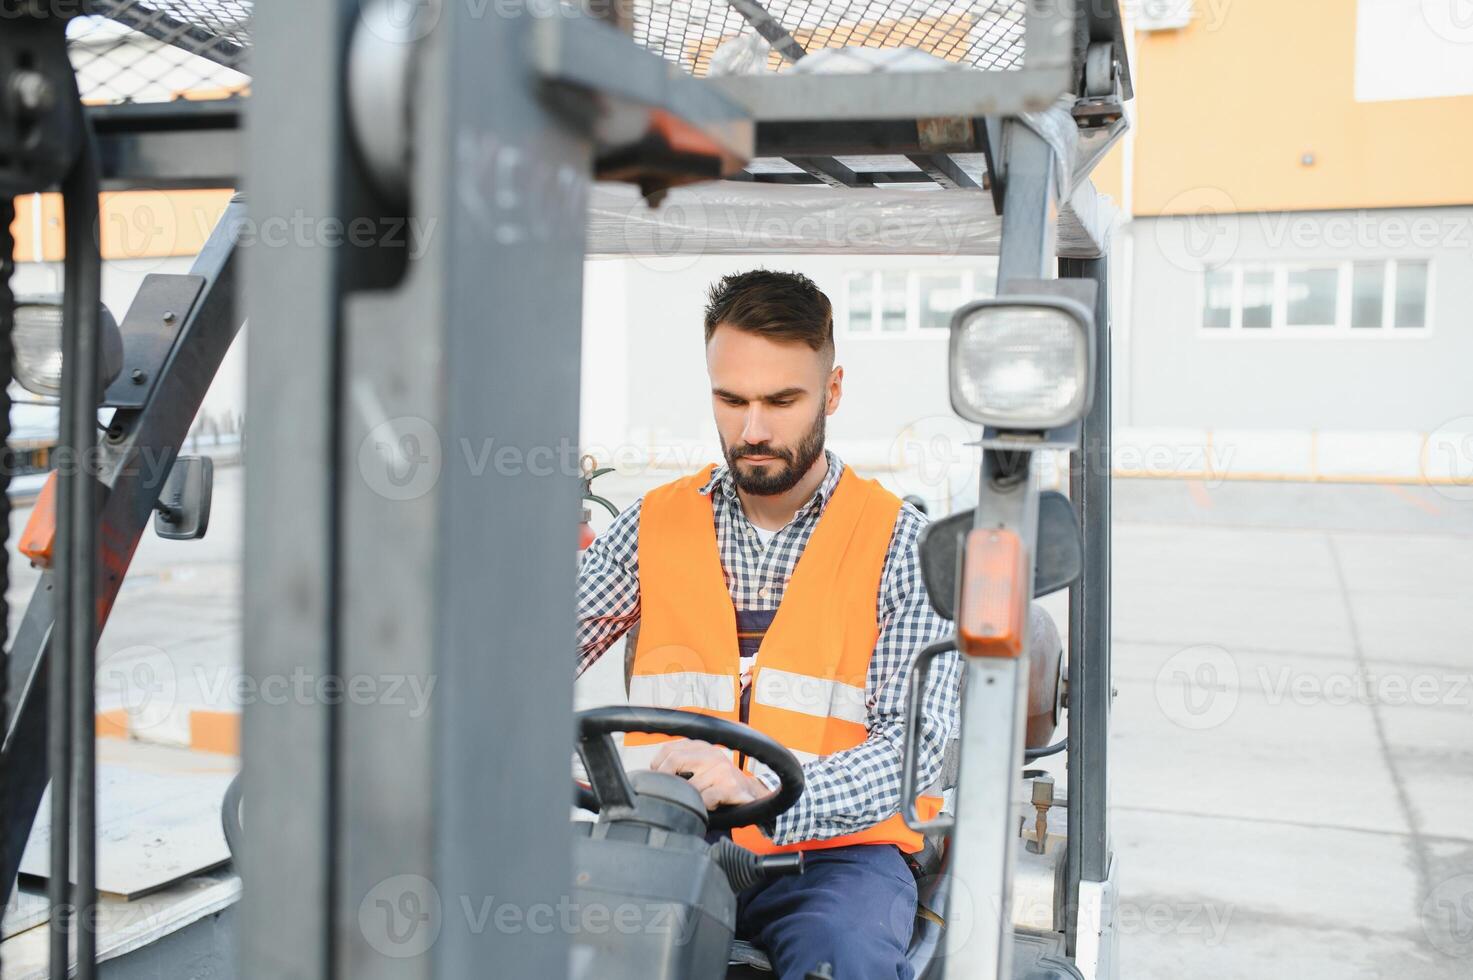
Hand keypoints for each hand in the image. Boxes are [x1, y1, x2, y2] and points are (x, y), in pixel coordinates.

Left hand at [651, 739, 772, 810]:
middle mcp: (711, 753)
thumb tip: (650, 775)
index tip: (657, 779)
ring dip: (690, 799)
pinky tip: (710, 806)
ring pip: (689, 786)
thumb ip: (680, 766)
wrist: (751, 794)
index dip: (658, 766)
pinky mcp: (730, 785)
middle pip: (674, 760)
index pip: (669, 749)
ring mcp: (721, 768)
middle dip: (666, 781)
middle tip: (668, 794)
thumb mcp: (700, 768)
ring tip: (697, 801)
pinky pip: (705, 799)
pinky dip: (703, 807)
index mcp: (701, 746)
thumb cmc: (720, 784)